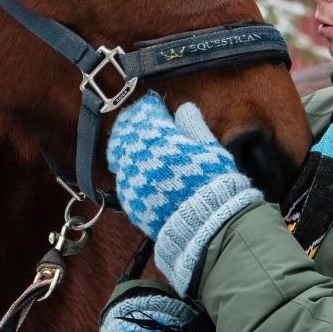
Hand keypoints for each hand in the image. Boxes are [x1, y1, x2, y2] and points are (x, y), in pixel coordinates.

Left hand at [107, 92, 262, 292]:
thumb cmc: (213, 184)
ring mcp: (131, 181)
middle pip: (126, 132)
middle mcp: (140, 158)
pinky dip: (128, 169)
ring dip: (127, 145)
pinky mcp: (129, 201)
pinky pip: (123, 178)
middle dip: (134, 123)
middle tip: (141, 120)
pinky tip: (137, 169)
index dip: (150, 107)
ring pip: (119, 155)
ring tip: (137, 142)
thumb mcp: (210, 149)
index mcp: (161, 141)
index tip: (155, 105)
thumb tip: (184, 109)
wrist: (206, 225)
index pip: (145, 114)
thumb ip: (193, 126)